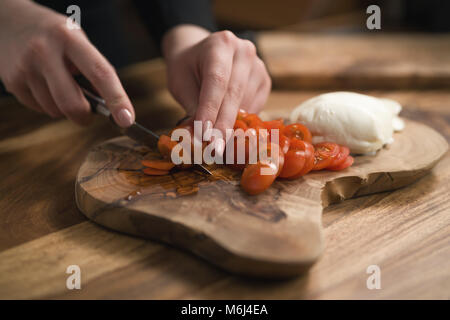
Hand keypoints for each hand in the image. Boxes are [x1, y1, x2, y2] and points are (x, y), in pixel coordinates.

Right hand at [0, 0, 134, 126]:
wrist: (7, 21)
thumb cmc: (54, 35)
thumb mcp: (78, 41)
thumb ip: (95, 70)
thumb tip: (111, 106)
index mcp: (69, 38)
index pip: (100, 73)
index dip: (117, 99)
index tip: (127, 119)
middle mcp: (44, 51)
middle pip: (72, 104)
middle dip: (85, 117)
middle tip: (89, 114)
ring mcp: (25, 68)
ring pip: (56, 111)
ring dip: (64, 108)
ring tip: (60, 85)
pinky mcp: (12, 82)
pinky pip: (40, 109)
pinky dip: (48, 104)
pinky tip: (44, 84)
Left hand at [162, 25, 271, 154]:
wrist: (202, 54)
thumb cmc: (188, 69)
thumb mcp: (180, 84)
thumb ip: (192, 107)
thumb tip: (197, 138)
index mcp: (220, 44)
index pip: (217, 81)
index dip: (211, 110)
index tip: (205, 135)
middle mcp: (243, 50)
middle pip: (235, 93)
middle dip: (223, 124)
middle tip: (214, 148)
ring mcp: (258, 65)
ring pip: (246, 103)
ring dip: (232, 125)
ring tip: (217, 141)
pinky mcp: (265, 81)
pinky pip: (255, 107)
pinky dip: (242, 121)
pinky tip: (230, 126)